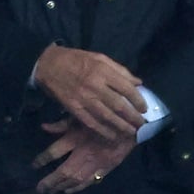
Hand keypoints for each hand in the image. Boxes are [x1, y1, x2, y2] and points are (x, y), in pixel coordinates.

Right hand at [32, 44, 146, 139]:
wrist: (49, 65)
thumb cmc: (77, 59)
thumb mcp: (99, 57)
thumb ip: (120, 70)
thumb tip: (138, 82)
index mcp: (103, 71)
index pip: (126, 88)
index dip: (138, 100)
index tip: (144, 108)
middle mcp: (95, 86)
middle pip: (119, 105)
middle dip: (133, 117)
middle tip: (142, 124)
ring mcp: (84, 99)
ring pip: (107, 116)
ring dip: (121, 126)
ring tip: (131, 132)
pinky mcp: (74, 109)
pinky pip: (91, 123)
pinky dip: (103, 131)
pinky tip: (112, 135)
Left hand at [33, 120, 135, 193]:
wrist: (132, 123)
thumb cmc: (104, 115)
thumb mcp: (81, 115)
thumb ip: (62, 123)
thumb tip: (43, 127)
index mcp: (77, 137)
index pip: (54, 152)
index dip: (42, 160)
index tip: (34, 165)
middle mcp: (84, 153)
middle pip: (63, 172)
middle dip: (50, 182)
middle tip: (40, 189)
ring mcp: (96, 163)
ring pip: (76, 180)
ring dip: (62, 187)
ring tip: (51, 191)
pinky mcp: (106, 168)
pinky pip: (90, 181)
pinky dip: (78, 187)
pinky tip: (69, 191)